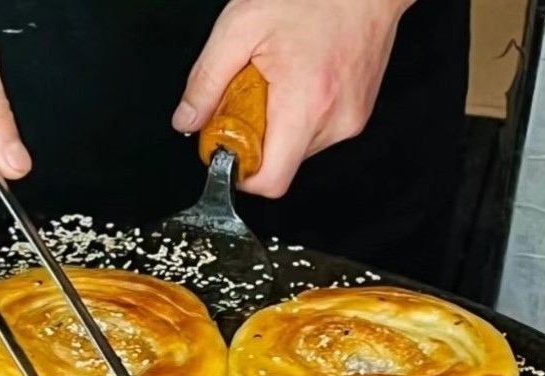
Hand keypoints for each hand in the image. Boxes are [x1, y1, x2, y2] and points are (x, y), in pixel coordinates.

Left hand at [172, 0, 412, 197]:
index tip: (228, 148)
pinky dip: (297, 116)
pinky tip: (297, 80)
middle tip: (250, 95)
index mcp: (306, 104)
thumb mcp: (240, 26)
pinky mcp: (358, 115)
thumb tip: (187, 120)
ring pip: (296, 150)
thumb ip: (206, 80)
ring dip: (277, 126)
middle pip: (280, 165)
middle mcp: (334, 121)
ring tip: (279, 81)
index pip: (270, 181)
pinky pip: (315, 133)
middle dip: (255, 139)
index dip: (242, 175)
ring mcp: (351, 120)